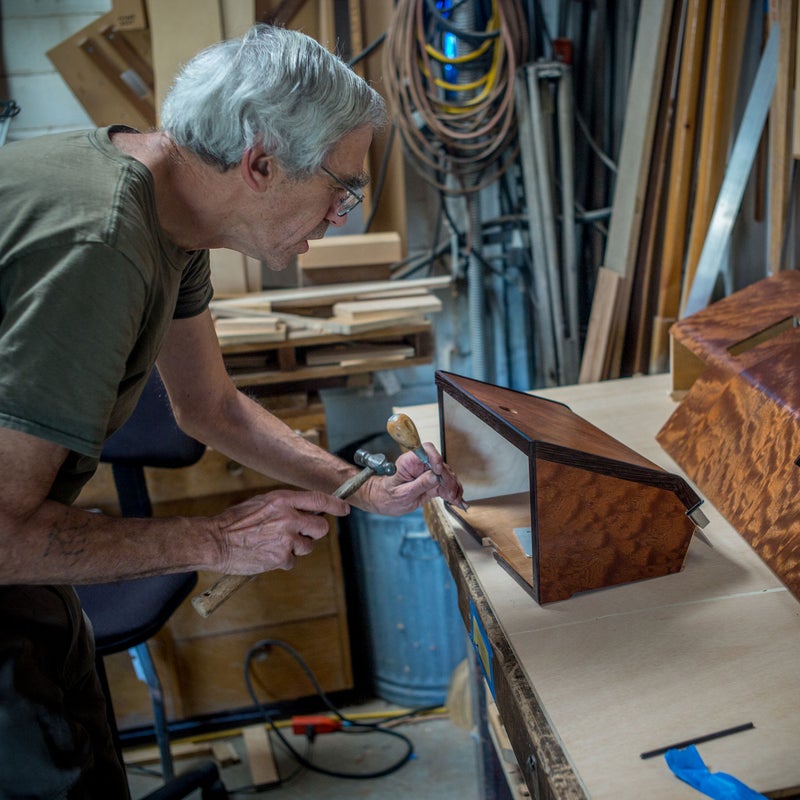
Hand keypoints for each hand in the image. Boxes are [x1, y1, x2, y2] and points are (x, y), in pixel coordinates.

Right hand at [212, 489, 349, 573]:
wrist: (215, 540)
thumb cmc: (235, 521)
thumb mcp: (262, 503)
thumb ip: (286, 506)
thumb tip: (306, 511)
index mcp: (283, 500)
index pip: (319, 499)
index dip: (336, 504)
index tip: (344, 509)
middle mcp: (288, 517)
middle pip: (321, 527)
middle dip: (315, 532)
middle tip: (302, 534)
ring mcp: (286, 538)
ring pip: (307, 546)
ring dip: (295, 548)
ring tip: (273, 544)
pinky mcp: (280, 558)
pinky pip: (291, 561)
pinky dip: (281, 561)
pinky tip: (265, 555)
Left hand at [357, 443, 464, 515]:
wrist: (384, 501)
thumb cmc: (387, 496)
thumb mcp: (402, 493)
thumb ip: (419, 484)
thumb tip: (435, 476)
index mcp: (408, 462)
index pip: (425, 450)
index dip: (435, 457)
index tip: (439, 470)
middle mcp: (419, 464)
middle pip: (440, 464)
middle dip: (448, 478)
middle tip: (451, 492)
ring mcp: (426, 472)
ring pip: (445, 474)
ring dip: (453, 486)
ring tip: (456, 498)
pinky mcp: (431, 481)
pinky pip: (444, 483)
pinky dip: (452, 491)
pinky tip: (456, 499)